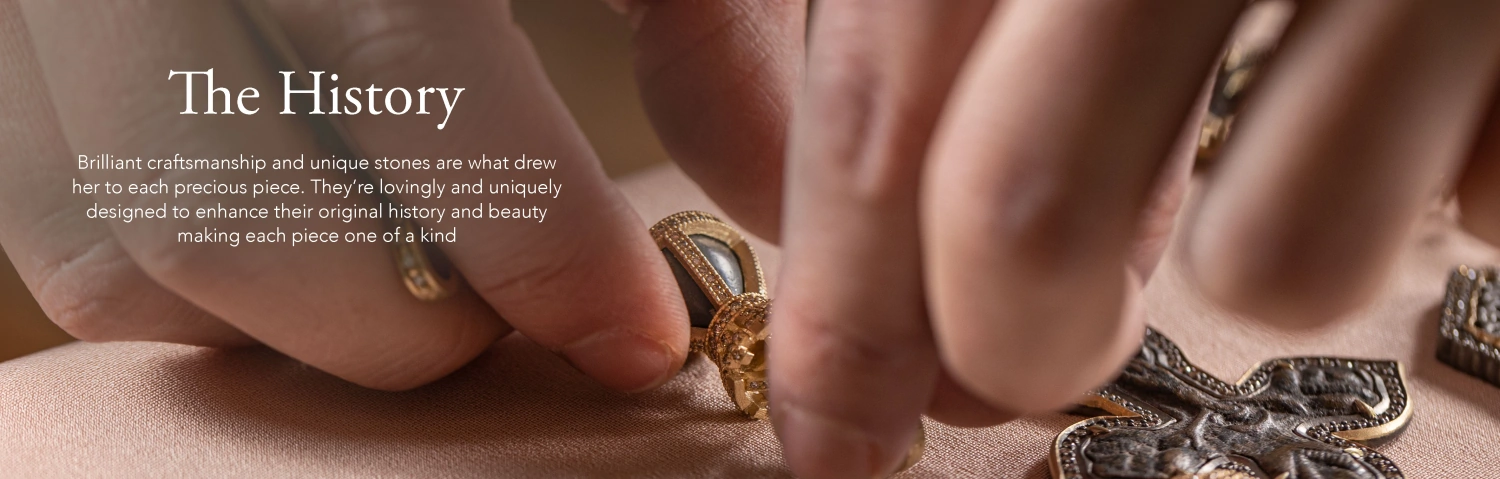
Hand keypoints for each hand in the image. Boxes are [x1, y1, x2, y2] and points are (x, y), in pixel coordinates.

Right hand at [0, 0, 799, 393]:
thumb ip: (705, 27)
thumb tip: (783, 203)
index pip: (411, 77)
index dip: (539, 246)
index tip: (639, 336)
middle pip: (234, 213)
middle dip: (412, 321)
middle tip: (524, 314)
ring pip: (126, 254)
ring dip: (297, 323)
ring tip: (424, 274)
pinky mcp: (16, 52)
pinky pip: (61, 234)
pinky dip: (198, 287)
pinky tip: (315, 237)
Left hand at [766, 1, 1499, 476]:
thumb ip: (938, 28)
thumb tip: (872, 241)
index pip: (883, 100)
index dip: (845, 308)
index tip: (831, 436)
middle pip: (1029, 206)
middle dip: (1008, 336)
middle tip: (1020, 357)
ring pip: (1281, 254)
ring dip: (1266, 244)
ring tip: (1292, 146)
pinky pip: (1487, 207)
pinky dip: (1452, 180)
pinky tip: (1439, 87)